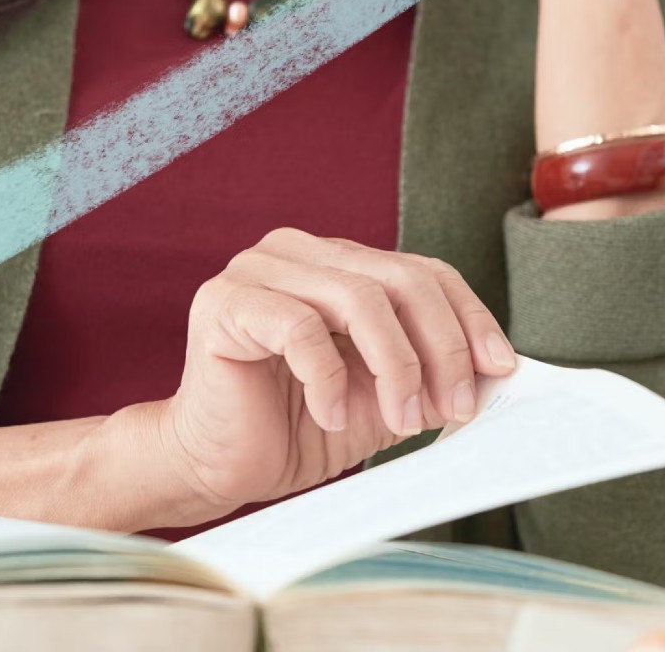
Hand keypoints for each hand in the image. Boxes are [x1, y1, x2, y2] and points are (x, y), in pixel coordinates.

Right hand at [152, 228, 515, 519]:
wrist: (218, 462)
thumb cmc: (294, 425)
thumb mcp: (380, 397)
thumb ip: (426, 373)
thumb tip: (490, 369)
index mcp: (334, 263)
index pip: (418, 270)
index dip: (466, 316)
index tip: (497, 367)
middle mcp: (298, 253)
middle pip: (397, 278)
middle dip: (439, 347)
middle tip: (453, 406)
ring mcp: (257, 269)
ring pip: (357, 297)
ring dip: (394, 366)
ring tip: (399, 420)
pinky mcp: (227, 301)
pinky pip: (301, 327)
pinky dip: (329, 378)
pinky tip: (329, 414)